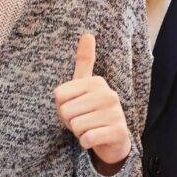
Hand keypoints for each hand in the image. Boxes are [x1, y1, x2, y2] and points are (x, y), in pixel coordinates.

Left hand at [54, 33, 130, 168]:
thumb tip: (87, 33)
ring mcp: (116, 112)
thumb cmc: (93, 112)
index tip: (76, 108)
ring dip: (78, 133)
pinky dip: (86, 143)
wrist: (114, 139)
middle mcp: (108, 94)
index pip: (58, 96)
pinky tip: (95, 139)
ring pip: (76, 125)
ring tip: (91, 129)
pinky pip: (87, 138)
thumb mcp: (85, 86)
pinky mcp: (118, 131)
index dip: (62, 107)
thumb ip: (85, 61)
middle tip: (84, 121)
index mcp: (97, 82)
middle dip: (70, 121)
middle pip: (66, 111)